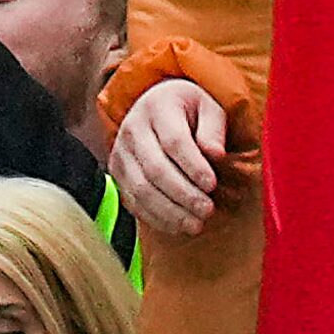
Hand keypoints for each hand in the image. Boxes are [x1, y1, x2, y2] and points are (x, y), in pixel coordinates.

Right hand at [112, 78, 228, 233]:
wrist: (155, 108)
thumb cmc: (188, 110)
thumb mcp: (209, 107)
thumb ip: (214, 129)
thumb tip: (216, 154)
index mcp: (157, 107)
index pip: (174, 141)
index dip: (193, 166)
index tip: (212, 185)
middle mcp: (132, 128)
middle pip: (155, 169)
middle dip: (183, 194)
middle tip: (207, 210)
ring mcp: (120, 152)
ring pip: (141, 189)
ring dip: (170, 211)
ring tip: (196, 224)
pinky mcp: (116, 173)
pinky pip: (133, 201)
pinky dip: (156, 218)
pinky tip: (178, 226)